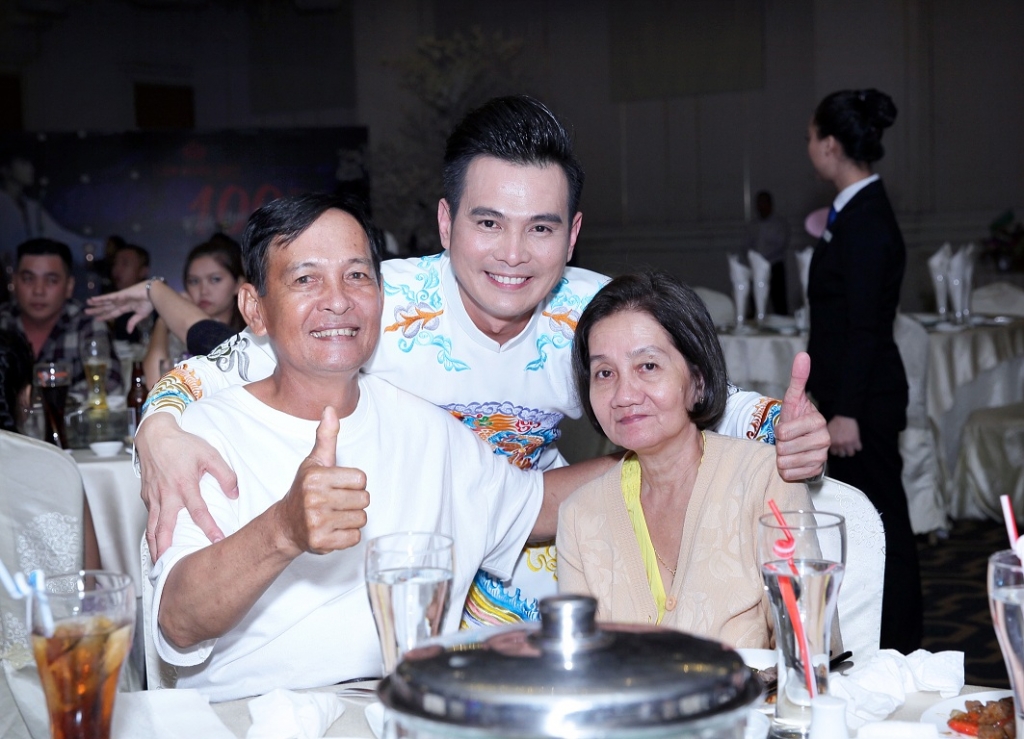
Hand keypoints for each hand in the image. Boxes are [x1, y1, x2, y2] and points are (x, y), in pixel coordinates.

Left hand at [86, 280, 154, 333]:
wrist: (154, 295)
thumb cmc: (150, 304)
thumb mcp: (141, 315)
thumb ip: (133, 322)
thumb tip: (128, 331)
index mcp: (126, 308)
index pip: (113, 313)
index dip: (105, 316)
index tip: (97, 319)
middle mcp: (121, 303)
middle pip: (107, 307)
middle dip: (97, 310)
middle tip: (86, 312)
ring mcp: (120, 298)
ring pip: (105, 302)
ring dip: (96, 303)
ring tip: (87, 304)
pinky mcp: (120, 294)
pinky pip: (108, 297)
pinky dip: (100, 298)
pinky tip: (92, 299)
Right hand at [136, 413, 238, 558]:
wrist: (154, 435)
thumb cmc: (182, 444)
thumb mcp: (210, 454)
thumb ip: (225, 475)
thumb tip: (234, 494)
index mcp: (184, 485)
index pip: (198, 511)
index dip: (208, 527)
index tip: (217, 541)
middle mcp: (166, 494)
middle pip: (165, 528)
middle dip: (166, 549)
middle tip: (168, 567)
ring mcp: (153, 496)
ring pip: (152, 526)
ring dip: (155, 546)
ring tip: (158, 563)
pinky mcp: (146, 495)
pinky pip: (149, 517)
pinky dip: (151, 532)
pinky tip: (156, 540)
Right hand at [273, 406, 368, 556]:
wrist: (286, 524)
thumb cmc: (304, 490)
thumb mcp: (314, 462)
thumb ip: (326, 437)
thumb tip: (330, 410)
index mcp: (316, 477)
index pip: (361, 479)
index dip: (354, 483)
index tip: (339, 486)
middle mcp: (315, 499)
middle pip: (364, 499)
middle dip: (354, 501)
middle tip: (336, 502)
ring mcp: (317, 522)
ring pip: (361, 519)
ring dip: (352, 519)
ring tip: (334, 515)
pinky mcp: (321, 542)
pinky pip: (355, 537)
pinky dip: (348, 536)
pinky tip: (333, 529)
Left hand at [774, 352, 829, 481]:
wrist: (799, 441)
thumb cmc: (794, 419)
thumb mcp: (793, 398)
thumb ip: (798, 378)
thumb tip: (803, 355)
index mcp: (818, 422)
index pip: (784, 432)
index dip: (778, 431)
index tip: (785, 428)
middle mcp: (824, 440)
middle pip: (784, 448)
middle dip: (780, 445)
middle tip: (787, 440)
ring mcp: (821, 457)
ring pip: (786, 462)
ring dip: (782, 457)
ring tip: (789, 450)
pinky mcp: (816, 472)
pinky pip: (790, 474)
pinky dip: (786, 470)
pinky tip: (792, 462)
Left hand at [826, 415, 861, 456]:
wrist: (844, 416)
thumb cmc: (835, 422)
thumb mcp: (828, 432)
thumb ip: (829, 439)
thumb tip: (829, 445)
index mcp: (832, 443)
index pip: (834, 453)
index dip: (836, 450)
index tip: (838, 448)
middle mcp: (839, 445)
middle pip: (842, 455)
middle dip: (843, 451)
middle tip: (844, 447)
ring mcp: (848, 444)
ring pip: (851, 454)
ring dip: (851, 450)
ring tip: (851, 446)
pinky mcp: (856, 440)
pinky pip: (859, 448)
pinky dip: (858, 446)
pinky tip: (856, 442)